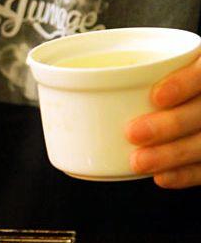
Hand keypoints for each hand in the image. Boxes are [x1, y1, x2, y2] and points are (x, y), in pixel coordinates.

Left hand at [125, 55, 200, 187]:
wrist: (178, 104)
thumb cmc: (149, 81)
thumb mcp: (139, 68)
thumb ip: (121, 73)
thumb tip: (57, 77)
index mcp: (200, 65)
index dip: (184, 83)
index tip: (156, 96)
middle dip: (170, 124)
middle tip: (132, 133)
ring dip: (172, 154)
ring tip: (137, 161)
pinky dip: (185, 174)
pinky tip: (161, 177)